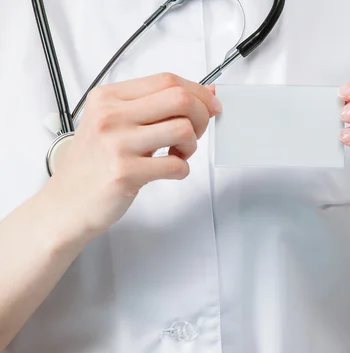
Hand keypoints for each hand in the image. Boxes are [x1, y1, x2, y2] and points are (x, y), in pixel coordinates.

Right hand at [45, 73, 221, 239]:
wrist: (67, 202)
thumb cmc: (95, 163)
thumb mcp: (113, 123)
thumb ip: (154, 106)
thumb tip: (206, 93)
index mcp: (108, 97)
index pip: (166, 80)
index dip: (198, 92)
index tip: (209, 106)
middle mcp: (111, 116)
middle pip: (180, 99)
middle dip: (201, 116)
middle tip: (195, 133)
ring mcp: (117, 144)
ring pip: (182, 130)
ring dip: (192, 145)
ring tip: (178, 153)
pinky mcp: (126, 173)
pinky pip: (176, 165)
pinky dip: (182, 170)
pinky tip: (169, 170)